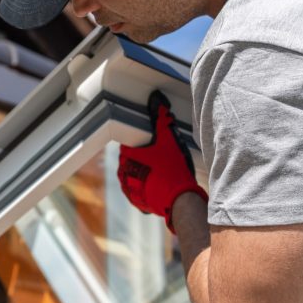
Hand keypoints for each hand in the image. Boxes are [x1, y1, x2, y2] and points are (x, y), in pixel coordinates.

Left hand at [116, 91, 206, 232]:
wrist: (180, 200)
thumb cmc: (173, 169)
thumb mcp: (169, 141)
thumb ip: (162, 120)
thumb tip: (156, 101)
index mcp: (127, 156)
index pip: (128, 144)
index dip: (140, 143)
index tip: (151, 145)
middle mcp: (123, 173)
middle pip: (130, 160)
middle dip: (142, 158)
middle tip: (157, 158)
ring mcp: (128, 189)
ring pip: (133, 175)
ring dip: (143, 173)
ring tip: (159, 172)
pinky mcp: (136, 201)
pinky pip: (138, 190)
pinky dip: (146, 187)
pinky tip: (158, 185)